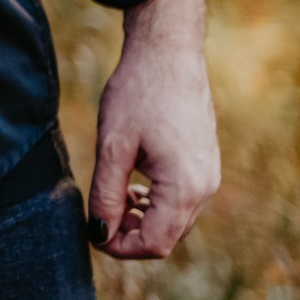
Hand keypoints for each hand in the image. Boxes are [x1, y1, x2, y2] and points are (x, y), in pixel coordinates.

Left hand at [90, 0, 219, 258]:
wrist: (168, 52)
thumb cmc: (138, 94)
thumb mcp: (113, 146)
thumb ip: (107, 195)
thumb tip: (100, 233)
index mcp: (185, 188)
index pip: (154, 245)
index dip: (119, 247)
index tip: (90, 232)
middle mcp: (206, 188)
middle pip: (166, 236)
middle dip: (129, 234)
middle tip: (96, 215)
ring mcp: (209, 175)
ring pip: (173, 219)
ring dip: (141, 218)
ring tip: (111, 195)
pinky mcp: (205, 163)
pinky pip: (180, 198)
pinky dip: (154, 201)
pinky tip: (130, 183)